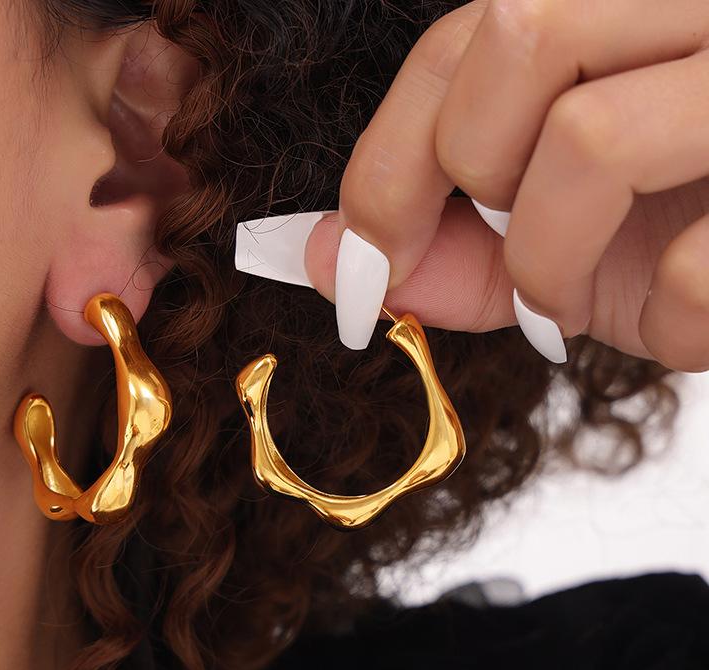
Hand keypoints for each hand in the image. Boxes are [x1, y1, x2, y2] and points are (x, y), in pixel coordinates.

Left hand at [234, 0, 708, 370]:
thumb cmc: (701, 234)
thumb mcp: (569, 242)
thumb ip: (455, 248)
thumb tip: (319, 256)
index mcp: (636, 8)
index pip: (468, 33)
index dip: (383, 164)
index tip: (355, 270)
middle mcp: (706, 4)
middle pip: (518, 32)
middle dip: (468, 182)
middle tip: (504, 263)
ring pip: (589, 137)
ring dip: (546, 266)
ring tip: (570, 309)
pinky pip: (695, 254)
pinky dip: (672, 318)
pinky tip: (694, 315)